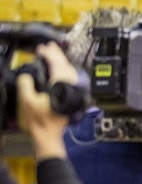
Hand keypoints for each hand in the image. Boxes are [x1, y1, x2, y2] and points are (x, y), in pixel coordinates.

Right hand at [15, 43, 75, 160]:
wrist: (48, 136)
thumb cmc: (38, 120)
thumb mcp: (27, 100)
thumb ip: (26, 84)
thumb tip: (27, 75)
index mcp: (61, 86)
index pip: (57, 65)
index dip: (49, 55)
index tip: (41, 48)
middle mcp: (70, 88)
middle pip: (66, 67)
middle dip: (57, 56)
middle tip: (49, 47)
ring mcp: (72, 94)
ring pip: (70, 73)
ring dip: (61, 62)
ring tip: (53, 55)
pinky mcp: (71, 99)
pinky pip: (69, 80)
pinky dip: (63, 72)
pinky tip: (57, 71)